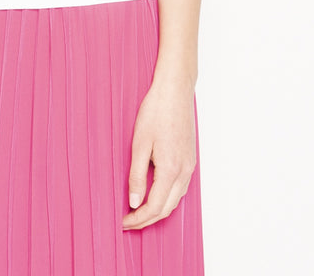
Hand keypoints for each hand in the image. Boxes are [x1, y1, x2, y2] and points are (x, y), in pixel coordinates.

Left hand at [122, 78, 196, 229]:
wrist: (175, 90)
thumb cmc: (156, 111)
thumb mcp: (140, 144)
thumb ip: (137, 176)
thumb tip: (134, 203)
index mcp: (171, 169)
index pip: (154, 207)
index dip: (138, 219)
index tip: (123, 222)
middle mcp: (184, 171)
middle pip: (167, 208)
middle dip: (147, 219)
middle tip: (128, 221)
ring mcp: (190, 165)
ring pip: (175, 199)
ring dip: (157, 209)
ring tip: (138, 210)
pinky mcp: (190, 159)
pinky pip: (180, 187)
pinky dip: (167, 197)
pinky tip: (154, 193)